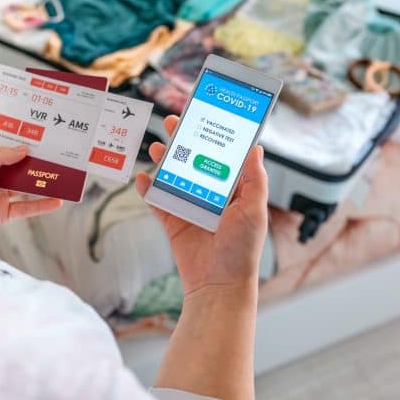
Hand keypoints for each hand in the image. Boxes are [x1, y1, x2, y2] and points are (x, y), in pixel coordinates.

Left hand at [0, 142, 61, 244]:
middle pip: (19, 165)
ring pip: (25, 186)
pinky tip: (55, 201)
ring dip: (42, 183)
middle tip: (60, 155)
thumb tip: (23, 148)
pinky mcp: (0, 214)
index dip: (23, 140)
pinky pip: (24, 208)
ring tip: (63, 177)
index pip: (6, 145)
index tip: (43, 135)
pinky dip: (40, 205)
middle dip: (37, 161)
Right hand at [135, 115, 268, 297]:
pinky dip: (148, 188)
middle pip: (194, 160)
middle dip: (184, 139)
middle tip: (173, 120)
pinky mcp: (172, 221)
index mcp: (234, 190)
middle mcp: (211, 195)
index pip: (224, 156)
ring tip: (157, 145)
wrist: (217, 286)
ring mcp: (190, 207)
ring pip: (173, 175)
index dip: (215, 135)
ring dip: (164, 159)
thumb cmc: (241, 250)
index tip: (206, 114)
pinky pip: (157, 200)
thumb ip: (254, 178)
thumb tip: (256, 147)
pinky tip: (143, 177)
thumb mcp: (254, 210)